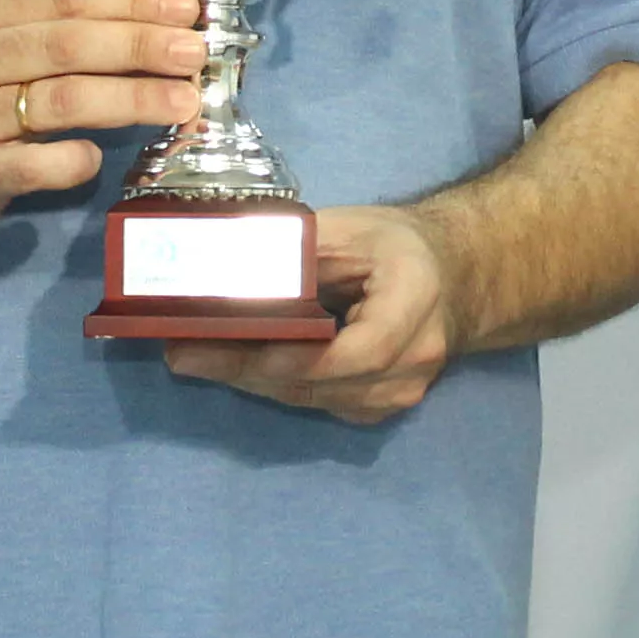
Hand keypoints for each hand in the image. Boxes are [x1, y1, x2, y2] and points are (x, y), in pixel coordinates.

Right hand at [0, 0, 210, 249]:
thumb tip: (156, 22)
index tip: (186, 6)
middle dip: (142, 44)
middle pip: (71, 44)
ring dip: (132, 98)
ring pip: (64, 99)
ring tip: (183, 99)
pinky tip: (100, 157)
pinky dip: (78, 159)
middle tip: (196, 52)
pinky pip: (39, 163)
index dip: (132, 0)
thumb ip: (57, 33)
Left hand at [167, 203, 459, 424]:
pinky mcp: (380, 408)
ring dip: (253, 380)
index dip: (298, 358)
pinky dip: (276, 385)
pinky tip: (236, 365)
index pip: (357, 350)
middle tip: (184, 352)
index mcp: (415, 304)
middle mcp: (415, 361)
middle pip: (323, 382)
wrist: (454, 278)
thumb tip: (226, 260)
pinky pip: (318, 403)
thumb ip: (297, 248)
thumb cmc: (399, 246)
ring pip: (313, 398)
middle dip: (248, 369)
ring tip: (195, 356)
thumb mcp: (352, 229)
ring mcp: (401, 394)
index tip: (238, 349)